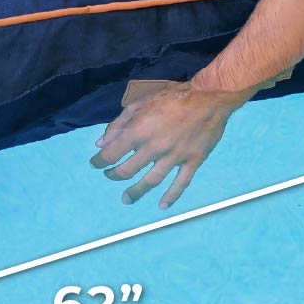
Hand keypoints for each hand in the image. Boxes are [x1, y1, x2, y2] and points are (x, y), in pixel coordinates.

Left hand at [88, 80, 250, 207]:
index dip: (100, 161)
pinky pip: (181, 183)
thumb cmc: (172, 98)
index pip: (112, 153)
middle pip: (128, 170)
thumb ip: (119, 123)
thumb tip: (100, 143)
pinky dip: (171, 196)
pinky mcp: (192, 162)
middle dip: (114, 175)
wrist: (209, 98)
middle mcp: (154, 147)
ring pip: (151, 181)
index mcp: (139, 131)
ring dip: (136, 192)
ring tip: (126, 199)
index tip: (95, 164)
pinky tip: (162, 206)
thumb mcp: (141, 103)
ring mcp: (174, 157)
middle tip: (110, 176)